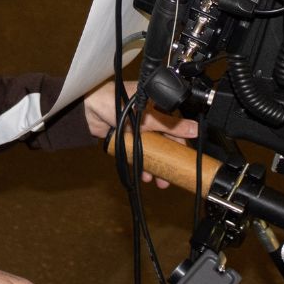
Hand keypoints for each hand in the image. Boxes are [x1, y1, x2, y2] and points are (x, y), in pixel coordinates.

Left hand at [83, 79, 197, 187]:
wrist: (88, 110)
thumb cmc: (117, 102)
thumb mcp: (148, 116)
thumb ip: (171, 125)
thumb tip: (194, 129)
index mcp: (156, 107)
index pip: (174, 127)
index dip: (181, 144)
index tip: (185, 159)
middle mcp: (148, 118)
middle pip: (163, 143)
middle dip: (169, 160)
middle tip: (173, 175)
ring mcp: (136, 130)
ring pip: (151, 151)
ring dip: (156, 166)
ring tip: (160, 181)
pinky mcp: (126, 139)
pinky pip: (137, 154)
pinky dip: (142, 164)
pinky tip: (145, 175)